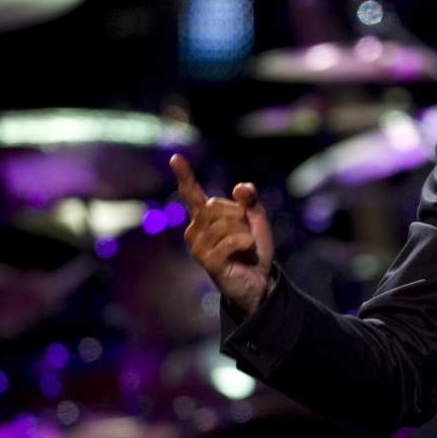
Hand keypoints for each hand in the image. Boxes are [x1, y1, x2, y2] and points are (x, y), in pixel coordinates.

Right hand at [170, 154, 274, 316]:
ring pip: (224, 223)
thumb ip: (250, 200)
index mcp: (205, 217)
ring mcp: (198, 247)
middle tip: (245, 233)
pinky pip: (230, 240)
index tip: (175, 157)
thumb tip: (240, 187)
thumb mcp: (257, 219)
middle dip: (238, 215)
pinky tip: (247, 249)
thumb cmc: (254, 249)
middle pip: (214, 205)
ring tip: (245, 245)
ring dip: (244, 231)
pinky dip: (245, 242)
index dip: (185, 175)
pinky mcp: (207, 261)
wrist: (260, 280)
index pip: (192, 193)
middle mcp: (196, 230)